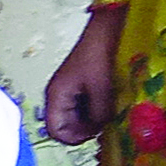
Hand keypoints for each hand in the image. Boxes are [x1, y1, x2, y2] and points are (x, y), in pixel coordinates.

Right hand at [39, 2, 124, 146]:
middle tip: (106, 124)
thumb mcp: (101, 88)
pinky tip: (110, 103)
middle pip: (65, 126)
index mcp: (57, 95)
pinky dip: (96, 110)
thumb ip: (98, 114)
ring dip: (92, 120)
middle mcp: (59, 95)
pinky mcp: (81, 85)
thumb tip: (99, 131)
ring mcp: (70, 90)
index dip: (73, 138)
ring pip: (77, 117)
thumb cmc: (100, 54)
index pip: (55, 130)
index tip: (95, 134)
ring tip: (110, 113)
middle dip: (84, 129)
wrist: (107, 28)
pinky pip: (85, 106)